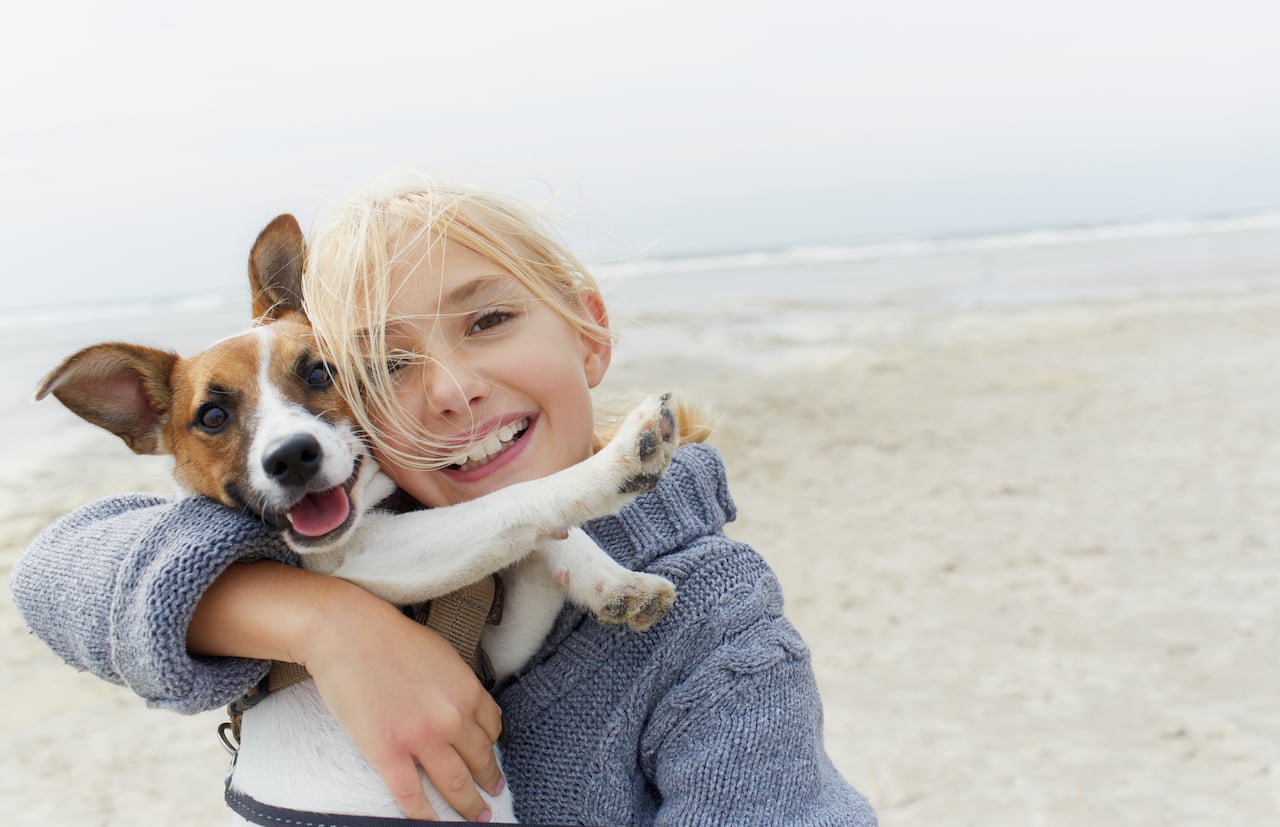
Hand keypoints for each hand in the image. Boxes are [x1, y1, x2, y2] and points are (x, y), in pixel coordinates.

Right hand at [297, 580, 505, 821]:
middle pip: (480, 760)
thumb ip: (458, 686)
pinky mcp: (388, 753)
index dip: (494, 748)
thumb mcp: (443, 655)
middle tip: (495, 795)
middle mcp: (452, 718)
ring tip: (477, 817)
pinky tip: (431, 824)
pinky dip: (424, 816)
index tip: (492, 759)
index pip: (493, 729)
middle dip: (489, 782)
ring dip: (469, 806)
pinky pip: (412, 797)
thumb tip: (466, 711)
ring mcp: (420, 738)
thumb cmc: (391, 639)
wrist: (348, 634)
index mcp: (467, 691)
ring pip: (455, 784)